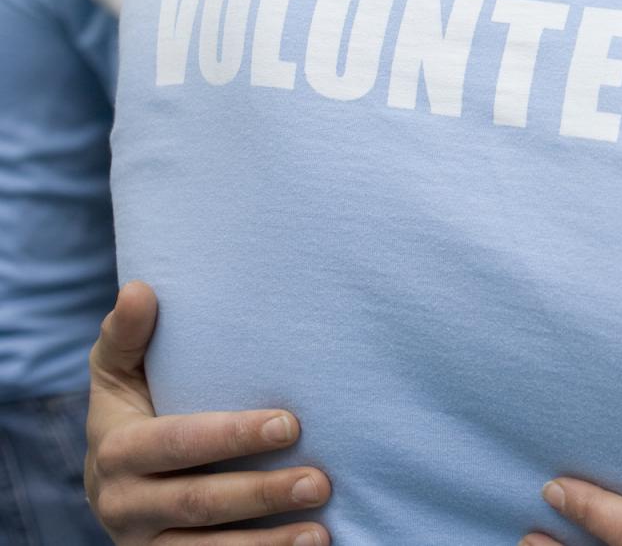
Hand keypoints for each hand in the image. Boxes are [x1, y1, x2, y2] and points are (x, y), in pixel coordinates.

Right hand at [85, 281, 332, 544]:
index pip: (178, 443)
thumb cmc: (133, 410)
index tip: (290, 424)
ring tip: (320, 530)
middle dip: (261, 494)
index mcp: (118, 450)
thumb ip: (126, 337)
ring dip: (267, 542)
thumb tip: (139, 289)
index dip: (232, 436)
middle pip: (199, 502)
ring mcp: (145, 543)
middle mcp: (123, 504)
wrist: (113, 482)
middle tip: (320, 481)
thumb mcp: (117, 375)